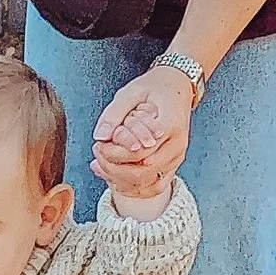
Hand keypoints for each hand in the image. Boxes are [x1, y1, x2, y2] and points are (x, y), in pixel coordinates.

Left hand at [92, 65, 194, 201]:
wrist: (177, 88)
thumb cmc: (153, 89)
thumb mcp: (131, 91)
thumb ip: (114, 113)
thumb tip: (100, 136)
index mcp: (170, 124)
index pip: (141, 150)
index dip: (116, 153)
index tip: (99, 145)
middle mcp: (178, 144)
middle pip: (144, 171)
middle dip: (115, 168)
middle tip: (97, 155)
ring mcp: (177, 157)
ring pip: (148, 183)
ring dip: (121, 180)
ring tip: (103, 165)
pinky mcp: (173, 165)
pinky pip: (154, 186)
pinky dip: (133, 186)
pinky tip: (115, 177)